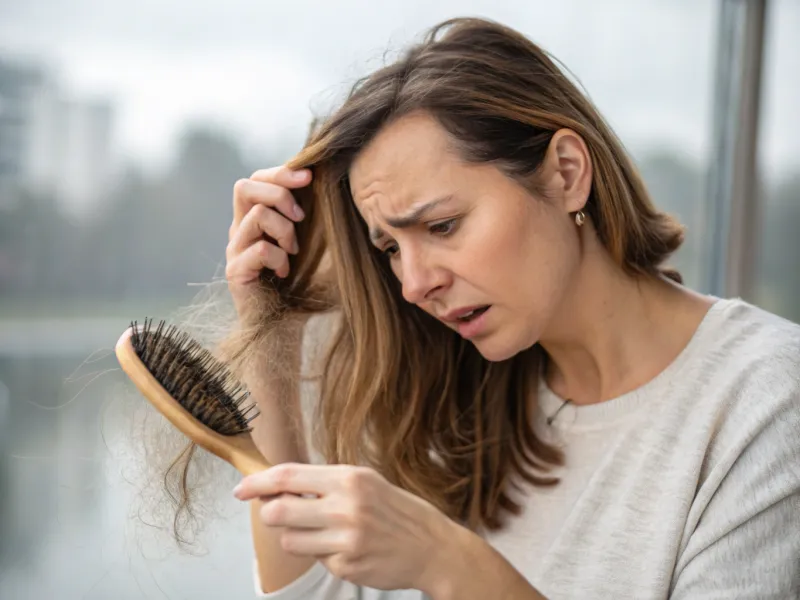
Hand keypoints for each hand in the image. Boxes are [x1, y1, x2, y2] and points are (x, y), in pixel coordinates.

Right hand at [225, 166, 310, 319]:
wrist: (288, 328)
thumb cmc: (306, 286)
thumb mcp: (316, 244)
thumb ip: (315, 216)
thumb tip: (329, 182)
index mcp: (255, 219)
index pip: (256, 180)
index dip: (280, 172)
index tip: (310, 176)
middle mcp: (239, 230)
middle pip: (244, 186)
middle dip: (279, 194)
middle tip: (301, 217)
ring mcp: (234, 250)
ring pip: (256, 215)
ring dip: (285, 230)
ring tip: (295, 252)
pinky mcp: (235, 272)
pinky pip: (259, 248)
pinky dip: (278, 257)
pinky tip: (284, 272)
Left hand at [233, 463, 456, 592]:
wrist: (433, 547)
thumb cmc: (396, 510)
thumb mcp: (366, 482)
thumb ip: (325, 482)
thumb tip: (279, 486)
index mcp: (349, 479)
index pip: (289, 476)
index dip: (257, 482)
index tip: (241, 488)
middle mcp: (346, 507)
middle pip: (279, 511)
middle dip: (270, 513)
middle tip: (278, 513)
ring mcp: (346, 540)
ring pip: (290, 540)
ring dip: (296, 536)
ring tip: (320, 531)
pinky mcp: (347, 567)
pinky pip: (315, 559)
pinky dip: (322, 554)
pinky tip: (345, 548)